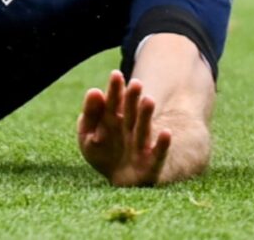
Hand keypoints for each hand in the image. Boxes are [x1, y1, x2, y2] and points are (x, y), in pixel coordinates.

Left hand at [76, 72, 172, 187]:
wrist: (118, 179)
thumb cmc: (103, 153)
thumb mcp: (87, 134)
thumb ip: (90, 114)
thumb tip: (94, 91)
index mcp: (114, 120)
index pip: (114, 102)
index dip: (115, 90)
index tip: (116, 75)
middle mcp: (129, 130)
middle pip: (130, 113)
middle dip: (132, 99)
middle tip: (136, 83)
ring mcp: (141, 146)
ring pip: (143, 129)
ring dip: (146, 116)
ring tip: (148, 100)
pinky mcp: (151, 163)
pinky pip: (158, 154)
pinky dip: (163, 145)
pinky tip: (167, 133)